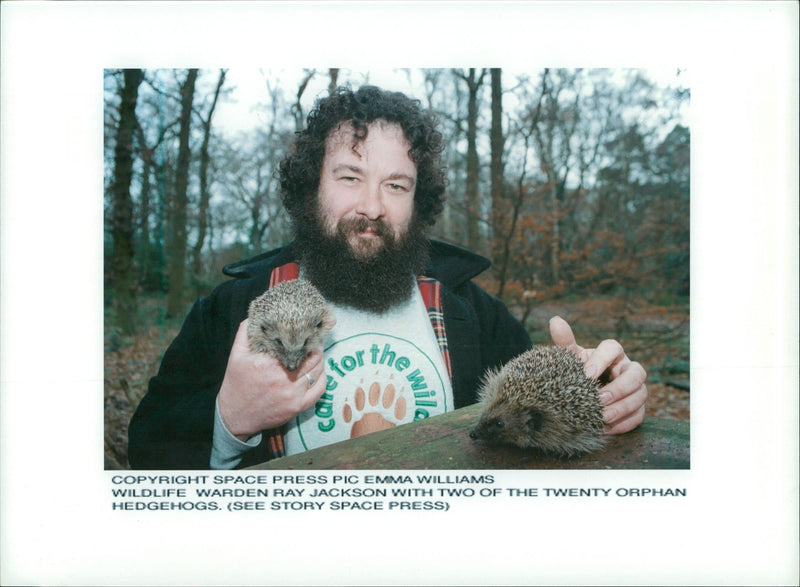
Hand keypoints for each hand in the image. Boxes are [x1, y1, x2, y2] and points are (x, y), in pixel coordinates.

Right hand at [217, 320, 326, 440]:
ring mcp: (293, 394)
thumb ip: (246, 332)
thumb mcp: (236, 355)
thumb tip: (257, 315)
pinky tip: (317, 372)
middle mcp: (283, 379)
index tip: (306, 332)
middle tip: (312, 343)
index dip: (305, 336)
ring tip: (314, 355)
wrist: (235, 416)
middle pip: (312, 357)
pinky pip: (320, 389)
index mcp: (269, 364)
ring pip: (318, 371)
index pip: (298, 345)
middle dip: (314, 348)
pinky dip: (322, 378)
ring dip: (319, 361)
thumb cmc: (237, 384)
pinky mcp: (298, 406)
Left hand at [549, 315, 646, 433]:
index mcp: (613, 353)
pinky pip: (639, 416)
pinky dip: (624, 423)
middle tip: (599, 399)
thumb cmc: (580, 371)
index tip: (586, 375)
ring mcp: (637, 389)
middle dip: (619, 387)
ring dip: (622, 407)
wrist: (583, 392)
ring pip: (640, 395)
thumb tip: (555, 321)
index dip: (601, 360)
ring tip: (602, 417)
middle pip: (636, 373)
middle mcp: (628, 369)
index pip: (613, 348)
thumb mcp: (572, 358)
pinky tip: (606, 428)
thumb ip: (565, 342)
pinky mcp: (638, 408)